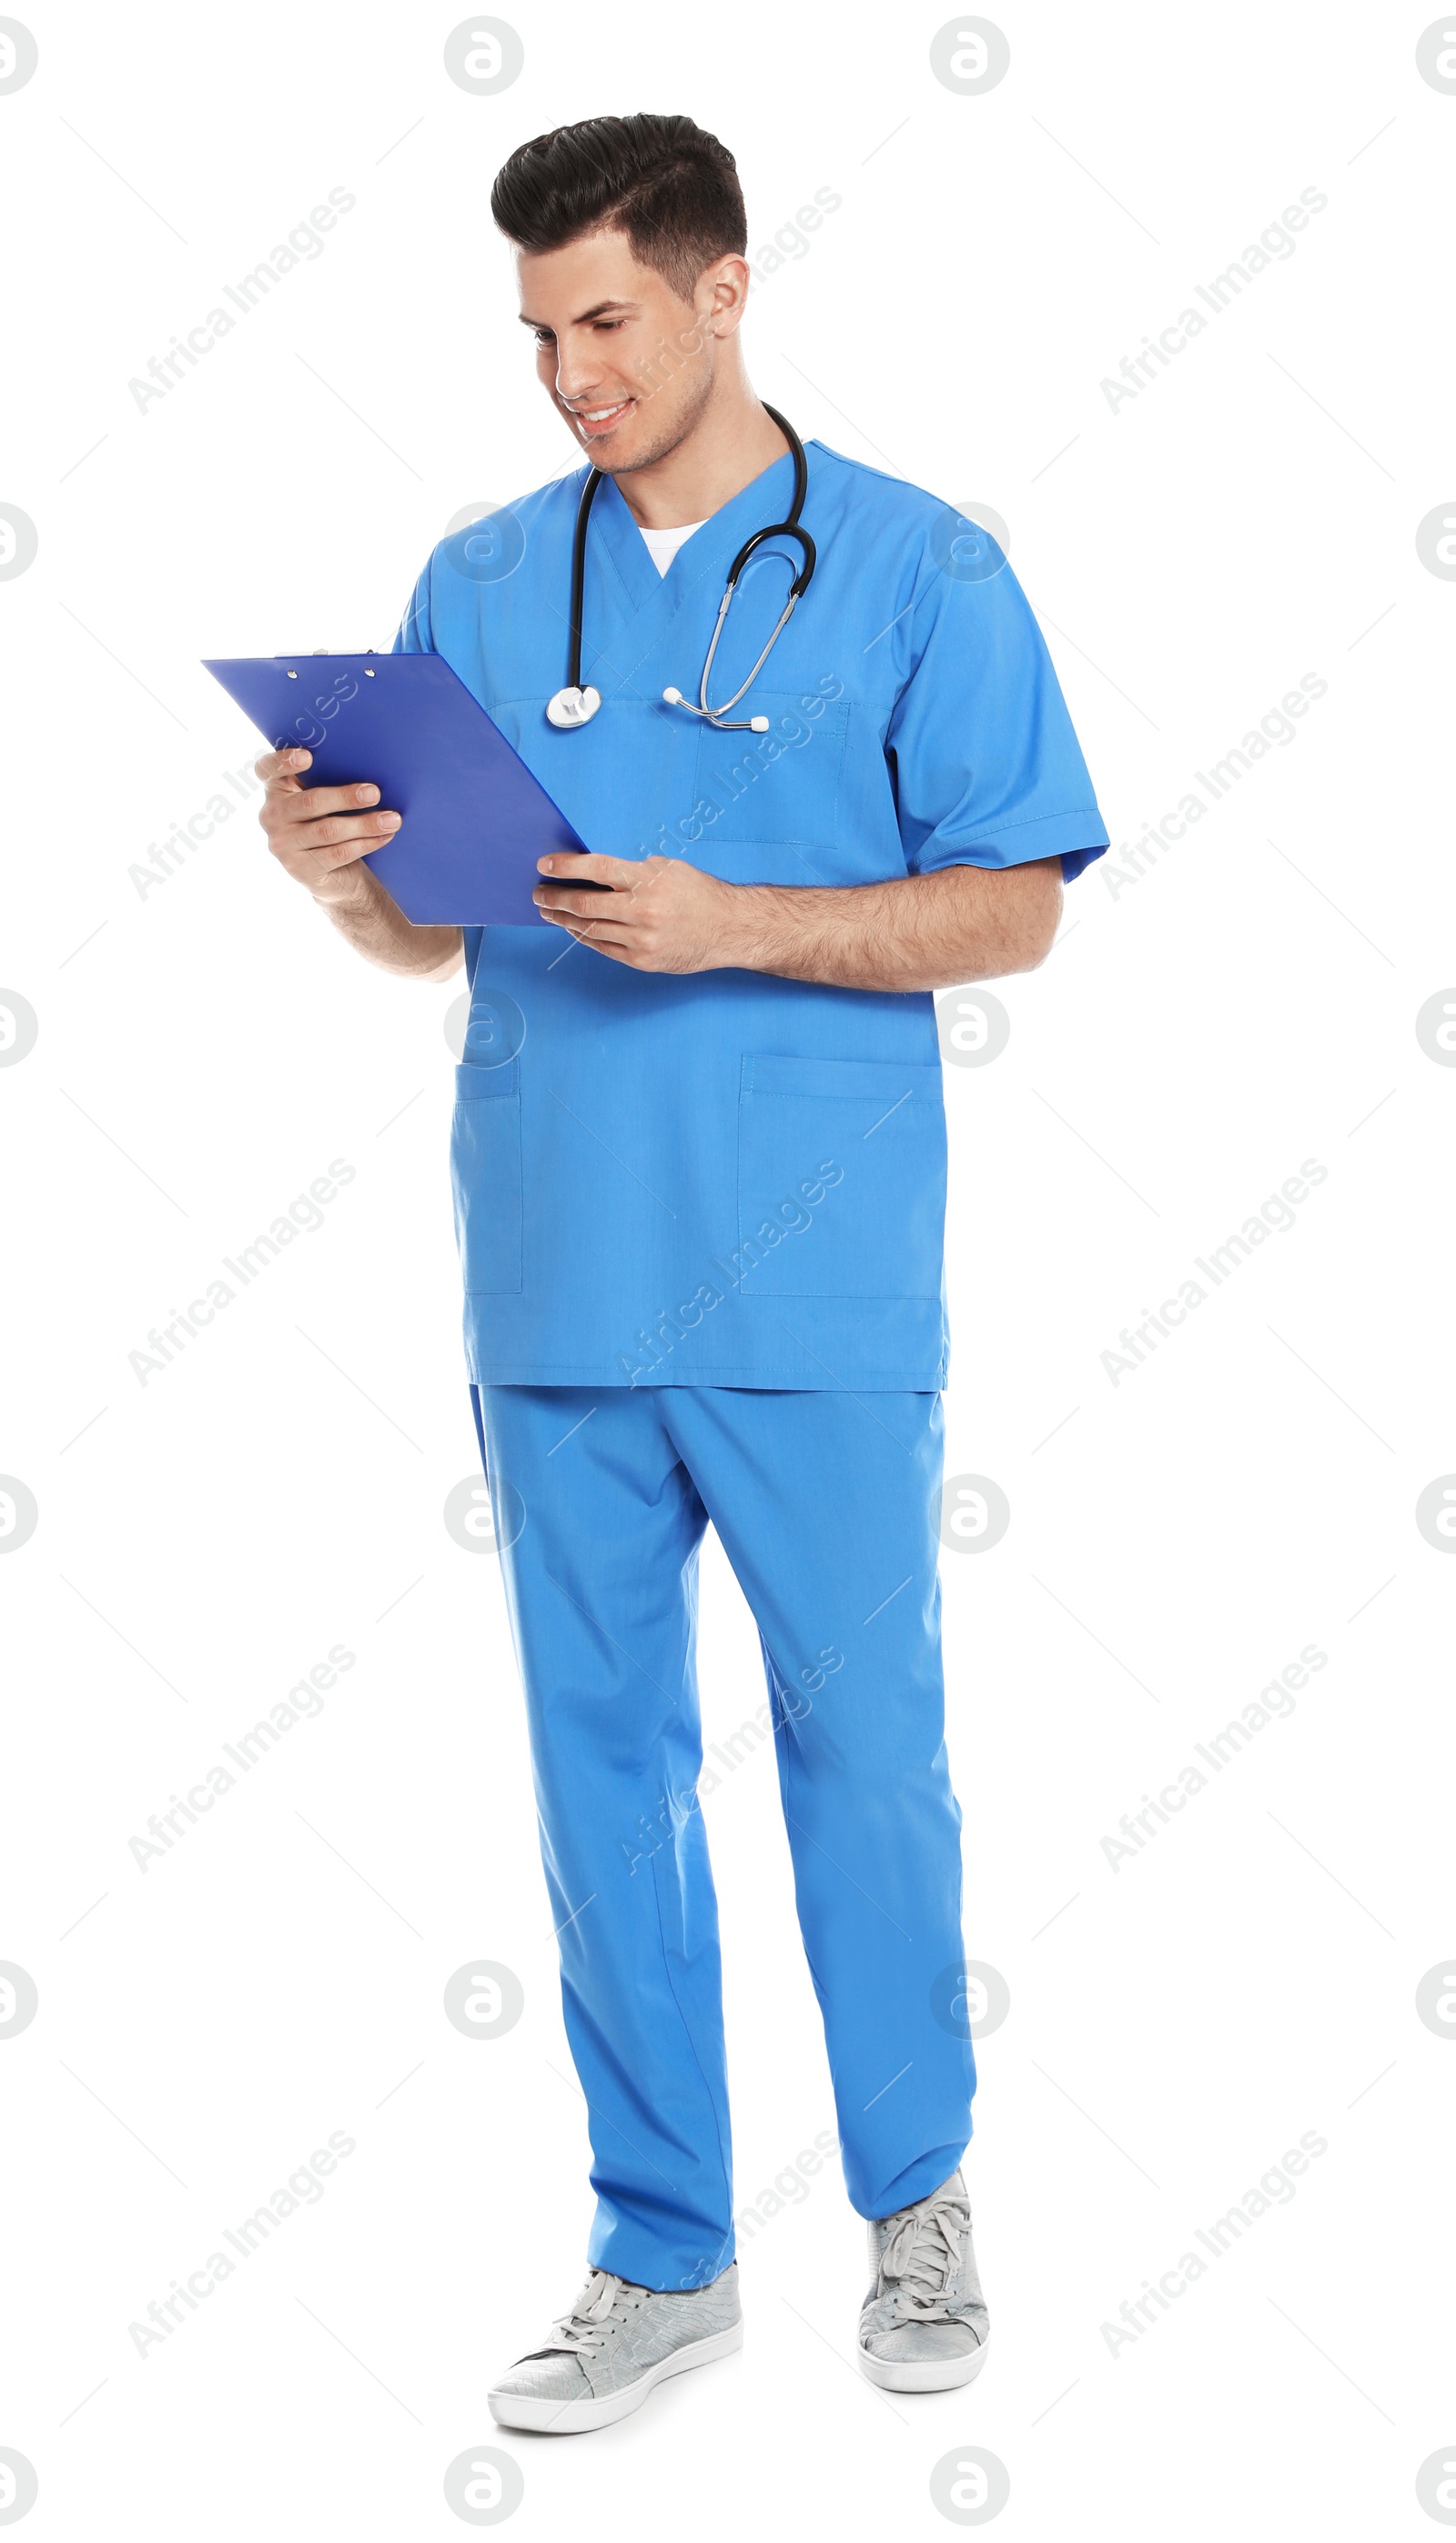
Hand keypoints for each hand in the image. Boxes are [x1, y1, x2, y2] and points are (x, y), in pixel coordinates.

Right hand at [256, 748, 400, 904]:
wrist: (333, 875)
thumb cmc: (329, 823)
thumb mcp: (324, 801)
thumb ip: (328, 781)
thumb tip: (367, 764)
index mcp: (276, 790)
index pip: (267, 769)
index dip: (283, 761)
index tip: (309, 756)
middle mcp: (272, 816)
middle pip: (311, 802)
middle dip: (346, 797)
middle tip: (375, 793)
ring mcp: (282, 845)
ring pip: (329, 830)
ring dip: (365, 824)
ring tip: (391, 819)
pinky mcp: (300, 869)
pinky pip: (338, 853)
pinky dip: (366, 843)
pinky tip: (384, 836)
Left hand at [534, 852, 742, 971]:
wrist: (729, 929)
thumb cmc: (698, 893)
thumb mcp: (669, 868)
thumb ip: (633, 870)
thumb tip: (594, 872)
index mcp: (648, 880)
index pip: (596, 869)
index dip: (566, 867)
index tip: (544, 866)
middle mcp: (642, 910)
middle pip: (585, 903)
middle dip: (555, 898)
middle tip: (539, 893)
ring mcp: (641, 939)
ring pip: (589, 929)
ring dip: (564, 919)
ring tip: (549, 911)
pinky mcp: (642, 960)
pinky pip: (602, 948)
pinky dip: (584, 936)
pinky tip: (573, 928)